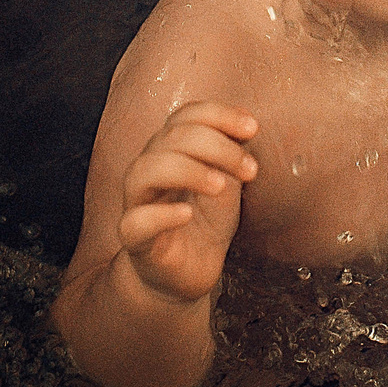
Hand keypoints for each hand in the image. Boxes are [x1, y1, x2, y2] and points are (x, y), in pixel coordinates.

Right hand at [117, 101, 259, 304]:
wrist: (190, 271)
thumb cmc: (206, 221)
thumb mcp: (226, 181)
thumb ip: (231, 154)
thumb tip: (247, 126)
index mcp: (170, 149)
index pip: (185, 116)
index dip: (218, 115)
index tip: (252, 128)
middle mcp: (150, 167)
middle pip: (171, 137)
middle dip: (216, 146)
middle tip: (249, 169)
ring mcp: (138, 201)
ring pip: (146, 169)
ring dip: (188, 170)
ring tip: (220, 186)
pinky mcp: (135, 237)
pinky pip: (136, 221)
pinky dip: (161, 214)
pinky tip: (186, 214)